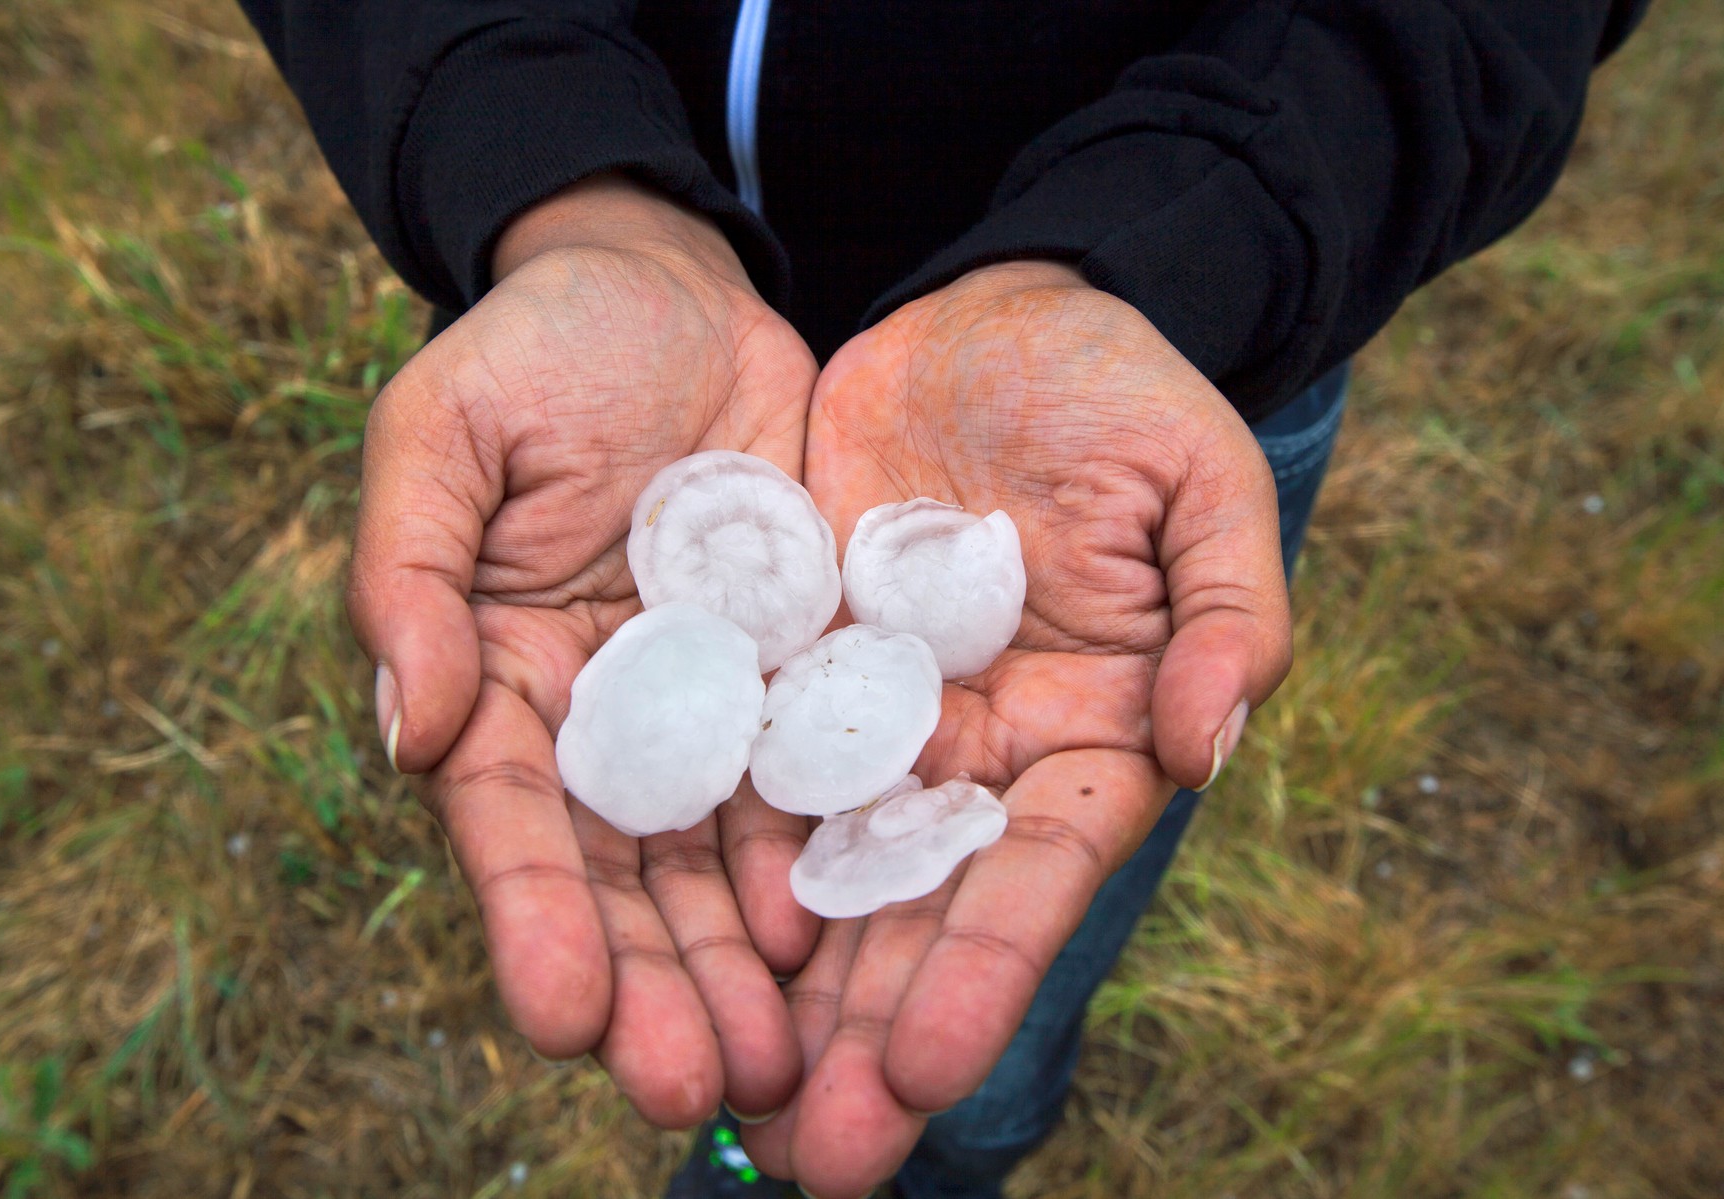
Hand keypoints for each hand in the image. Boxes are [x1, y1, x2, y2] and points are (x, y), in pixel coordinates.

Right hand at [347, 176, 820, 1125]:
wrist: (667, 289)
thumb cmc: (534, 350)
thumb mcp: (441, 433)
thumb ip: (409, 575)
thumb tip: (408, 734)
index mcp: (499, 679)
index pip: (514, 826)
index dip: (538, 922)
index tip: (567, 1018)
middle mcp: (606, 720)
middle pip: (628, 877)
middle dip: (656, 986)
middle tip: (696, 1091)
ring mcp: (709, 704)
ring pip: (727, 858)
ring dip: (747, 964)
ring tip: (784, 1061)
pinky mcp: (797, 671)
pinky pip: (820, 774)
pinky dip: (834, 856)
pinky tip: (860, 932)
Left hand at [740, 262, 1291, 1194]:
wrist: (993, 315)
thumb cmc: (1122, 390)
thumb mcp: (1203, 480)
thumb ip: (1229, 609)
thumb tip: (1210, 738)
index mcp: (1084, 732)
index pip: (1033, 874)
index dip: (986, 968)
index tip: (927, 1070)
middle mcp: (972, 755)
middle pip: (916, 909)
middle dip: (870, 1034)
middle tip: (819, 1160)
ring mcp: (872, 717)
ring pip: (815, 870)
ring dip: (776, 988)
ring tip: (722, 1101)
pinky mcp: (786, 665)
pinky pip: (737, 768)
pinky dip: (703, 858)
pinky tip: (652, 945)